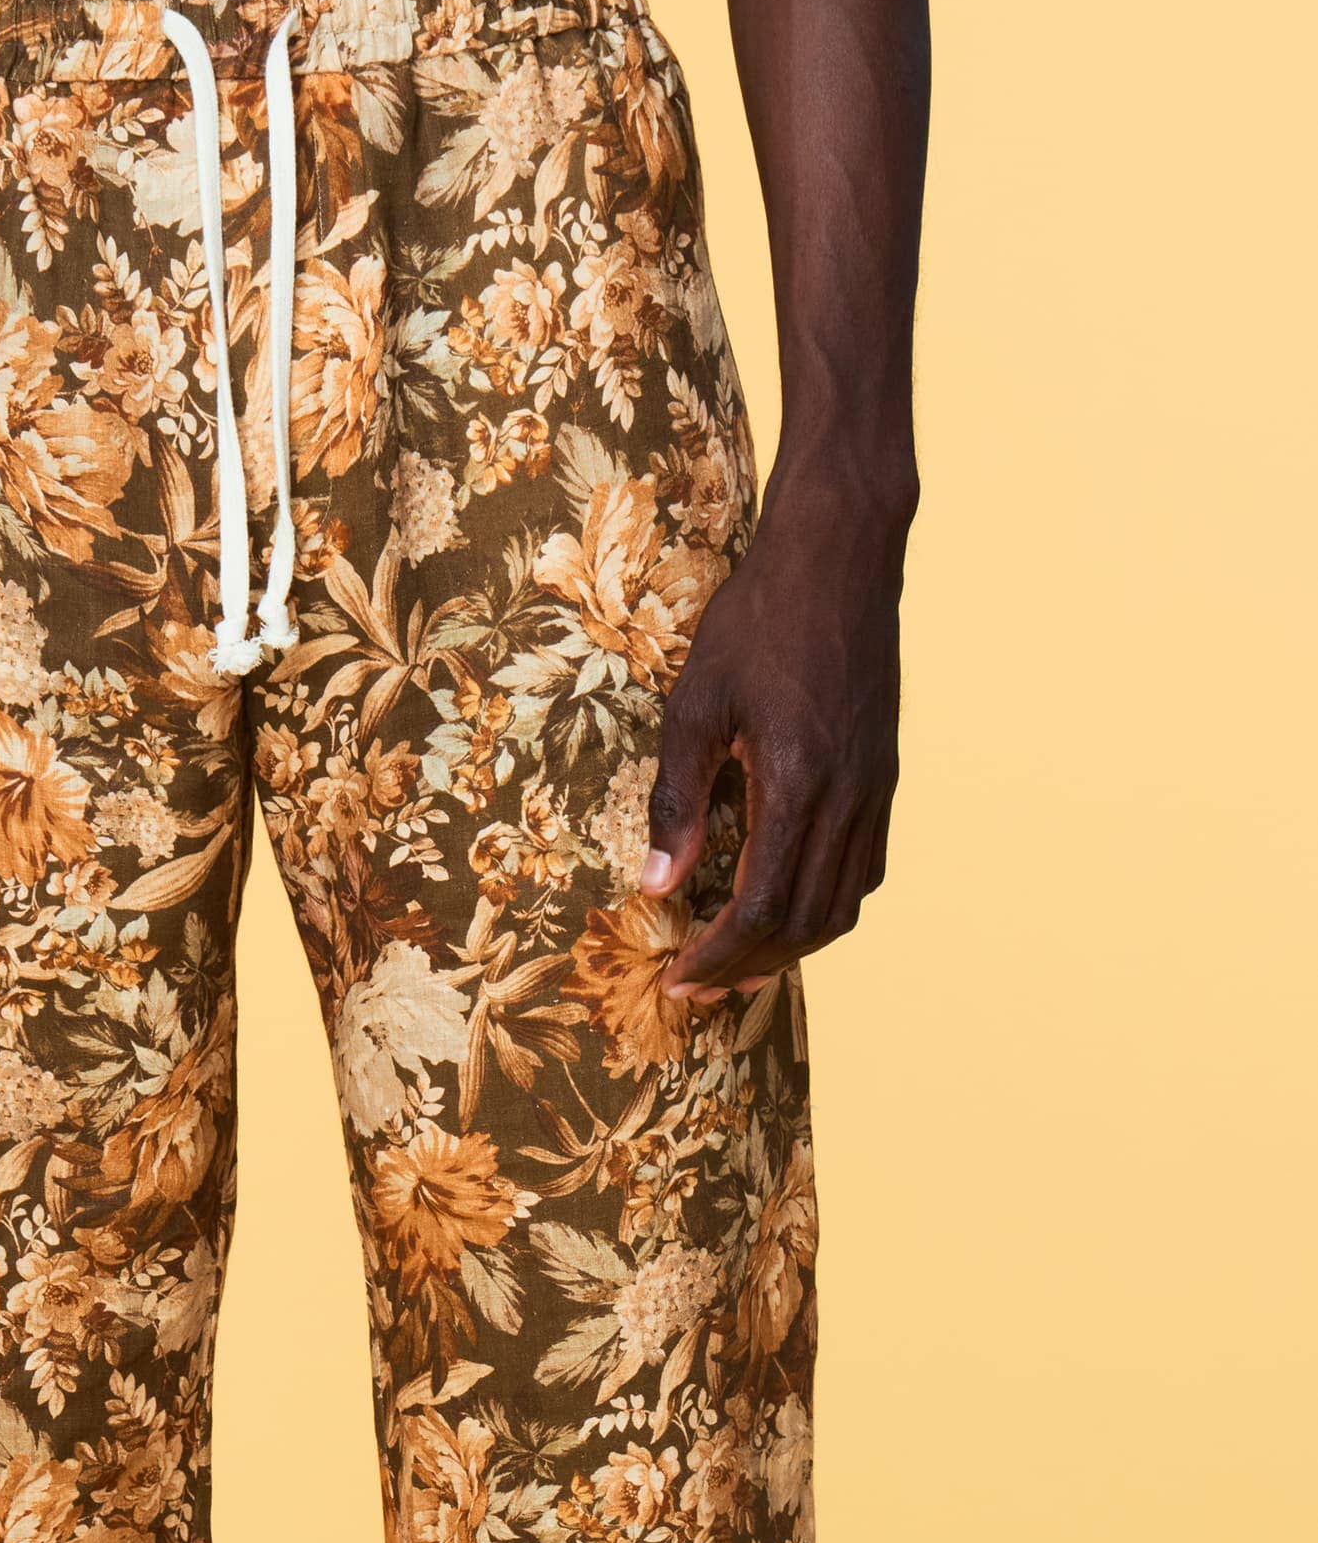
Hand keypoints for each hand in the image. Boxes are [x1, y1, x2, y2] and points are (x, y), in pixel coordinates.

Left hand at [641, 480, 909, 1001]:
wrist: (842, 555)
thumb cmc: (760, 618)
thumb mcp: (696, 704)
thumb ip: (677, 800)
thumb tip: (657, 885)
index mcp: (798, 784)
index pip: (758, 910)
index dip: (716, 959)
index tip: (677, 983)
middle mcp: (848, 798)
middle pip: (803, 923)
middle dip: (747, 967)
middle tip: (697, 987)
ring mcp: (875, 788)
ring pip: (843, 905)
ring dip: (790, 946)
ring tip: (738, 961)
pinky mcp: (885, 774)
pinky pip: (865, 868)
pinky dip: (826, 905)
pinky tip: (787, 903)